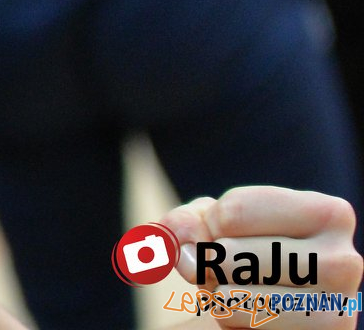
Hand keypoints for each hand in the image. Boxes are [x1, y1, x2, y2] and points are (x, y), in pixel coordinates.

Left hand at [162, 188, 359, 327]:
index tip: (232, 235)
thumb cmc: (242, 255)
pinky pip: (238, 321)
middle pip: (228, 254)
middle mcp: (346, 261)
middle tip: (238, 273)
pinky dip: (229, 321)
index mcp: (330, 215)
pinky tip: (256, 320)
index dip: (212, 225)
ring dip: (219, 296)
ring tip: (247, 295)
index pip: (232, 211)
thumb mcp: (210, 223)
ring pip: (229, 294)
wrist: (263, 311)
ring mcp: (338, 309)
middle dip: (212, 264)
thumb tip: (186, 248)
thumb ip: (186, 222)